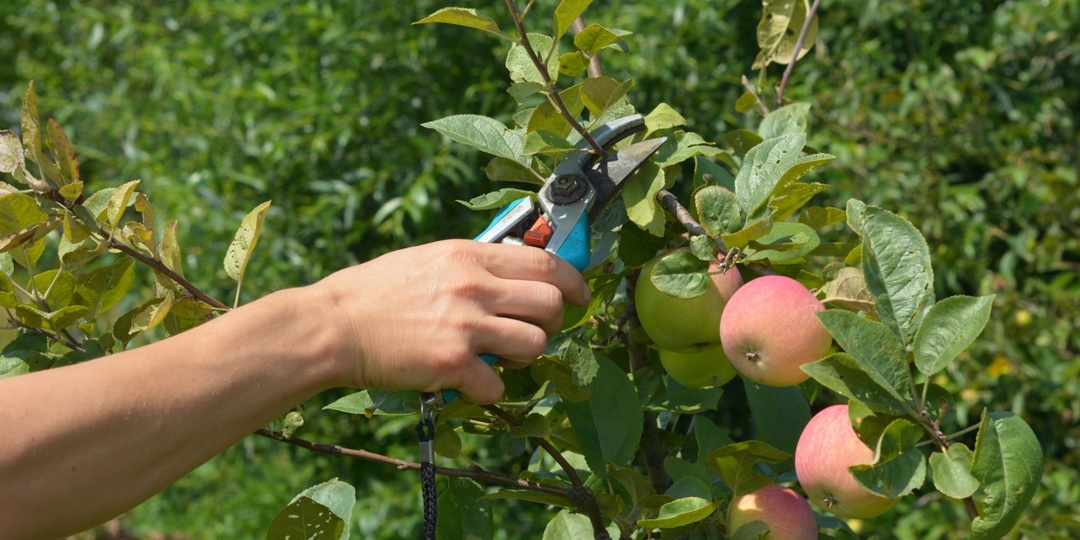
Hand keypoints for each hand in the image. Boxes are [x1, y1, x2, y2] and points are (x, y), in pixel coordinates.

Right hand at [308, 240, 589, 402]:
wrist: (332, 326)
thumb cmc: (374, 292)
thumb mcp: (427, 259)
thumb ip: (471, 265)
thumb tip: (510, 272)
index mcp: (468, 256)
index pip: (545, 262)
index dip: (572, 281)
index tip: (578, 294)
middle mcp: (473, 286)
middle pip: (551, 303)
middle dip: (551, 322)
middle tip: (529, 331)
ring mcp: (465, 325)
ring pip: (535, 344)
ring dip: (523, 356)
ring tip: (497, 357)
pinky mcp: (451, 364)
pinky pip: (498, 385)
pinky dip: (487, 389)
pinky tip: (466, 381)